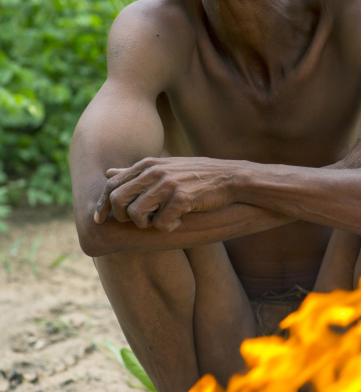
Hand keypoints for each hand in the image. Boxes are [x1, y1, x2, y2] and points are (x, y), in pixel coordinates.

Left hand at [94, 157, 238, 230]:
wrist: (231, 178)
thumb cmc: (197, 175)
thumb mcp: (164, 167)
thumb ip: (136, 172)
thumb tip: (108, 173)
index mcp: (147, 164)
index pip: (112, 185)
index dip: (101, 205)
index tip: (98, 220)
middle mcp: (154, 171)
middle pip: (119, 201)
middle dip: (123, 218)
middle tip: (140, 222)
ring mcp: (168, 184)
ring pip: (137, 215)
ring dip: (147, 224)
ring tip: (163, 221)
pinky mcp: (182, 198)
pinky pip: (161, 223)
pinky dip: (169, 228)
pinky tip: (180, 222)